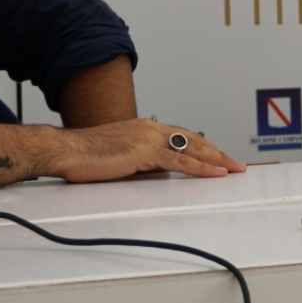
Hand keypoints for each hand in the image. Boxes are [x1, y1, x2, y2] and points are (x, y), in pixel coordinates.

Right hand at [43, 118, 247, 181]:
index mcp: (145, 128)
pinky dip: (201, 167)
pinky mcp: (144, 150)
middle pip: (194, 140)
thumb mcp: (120, 158)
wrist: (65, 150)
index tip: (219, 156)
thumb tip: (160, 174)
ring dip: (217, 160)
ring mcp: (148, 137)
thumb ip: (142, 162)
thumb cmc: (85, 156)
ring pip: (192, 148)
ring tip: (235, 169)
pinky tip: (215, 173)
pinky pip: (180, 160)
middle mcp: (150, 128)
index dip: (203, 147)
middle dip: (218, 152)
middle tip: (237, 164)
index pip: (182, 137)